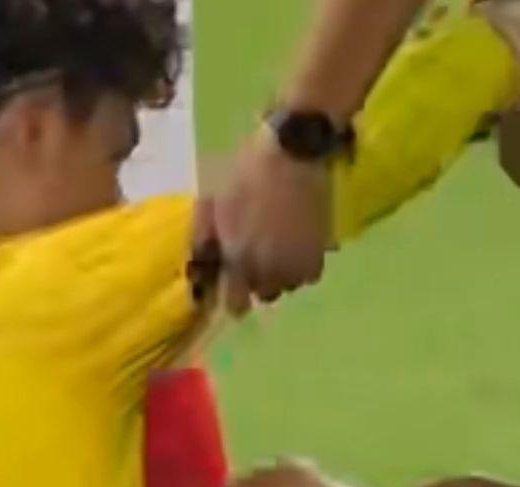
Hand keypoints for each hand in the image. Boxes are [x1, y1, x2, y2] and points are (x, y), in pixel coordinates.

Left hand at [203, 127, 331, 314]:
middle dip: (256, 281)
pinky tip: (296, 246)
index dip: (232, 296)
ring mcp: (296, 261)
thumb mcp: (211, 202)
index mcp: (238, 255)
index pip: (235, 302)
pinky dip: (301, 266)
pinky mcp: (319, 251)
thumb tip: (201, 268)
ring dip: (280, 274)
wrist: (293, 150)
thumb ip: (203, 239)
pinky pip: (308, 275)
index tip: (232, 284)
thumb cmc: (245, 171)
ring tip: (277, 250)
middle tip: (255, 257)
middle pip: (263, 295)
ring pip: (287, 286)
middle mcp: (268, 267)